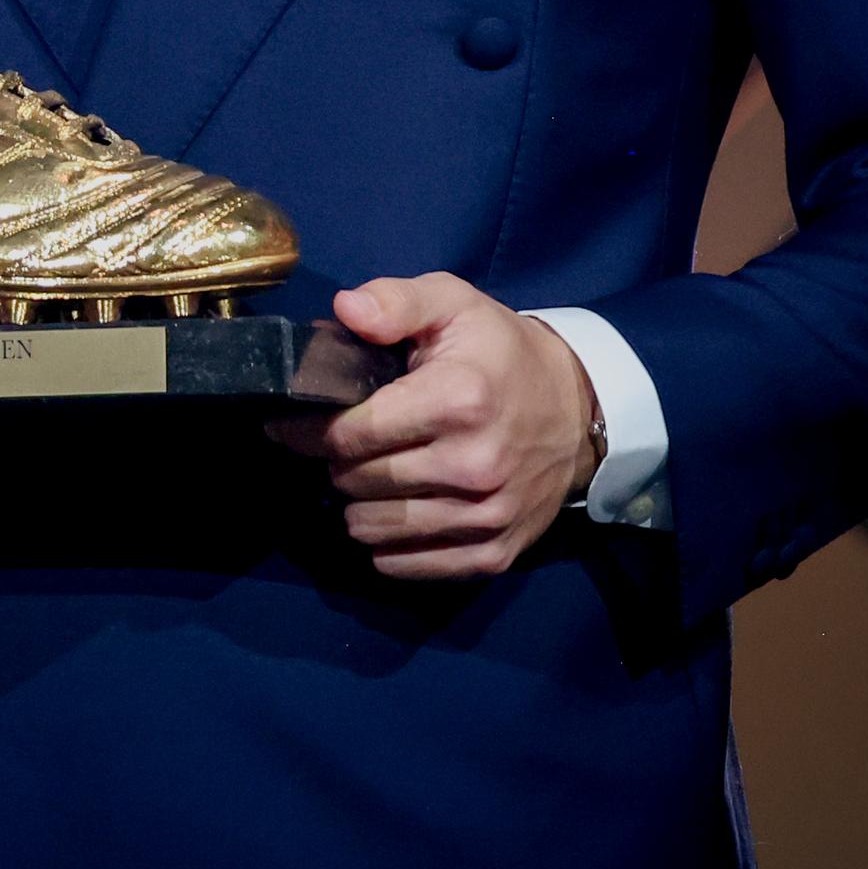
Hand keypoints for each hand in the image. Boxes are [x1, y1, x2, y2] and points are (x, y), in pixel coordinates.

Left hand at [268, 273, 598, 581]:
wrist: (576, 409)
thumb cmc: (499, 351)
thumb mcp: (453, 303)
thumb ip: (395, 301)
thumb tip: (344, 309)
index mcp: (458, 399)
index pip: (354, 433)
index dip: (313, 428)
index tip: (291, 422)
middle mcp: (473, 464)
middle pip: (359, 482)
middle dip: (338, 462)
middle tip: (344, 444)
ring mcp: (485, 515)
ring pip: (376, 528)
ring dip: (356, 505)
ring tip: (363, 478)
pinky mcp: (494, 552)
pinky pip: (410, 567)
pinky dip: (386, 546)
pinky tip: (388, 515)